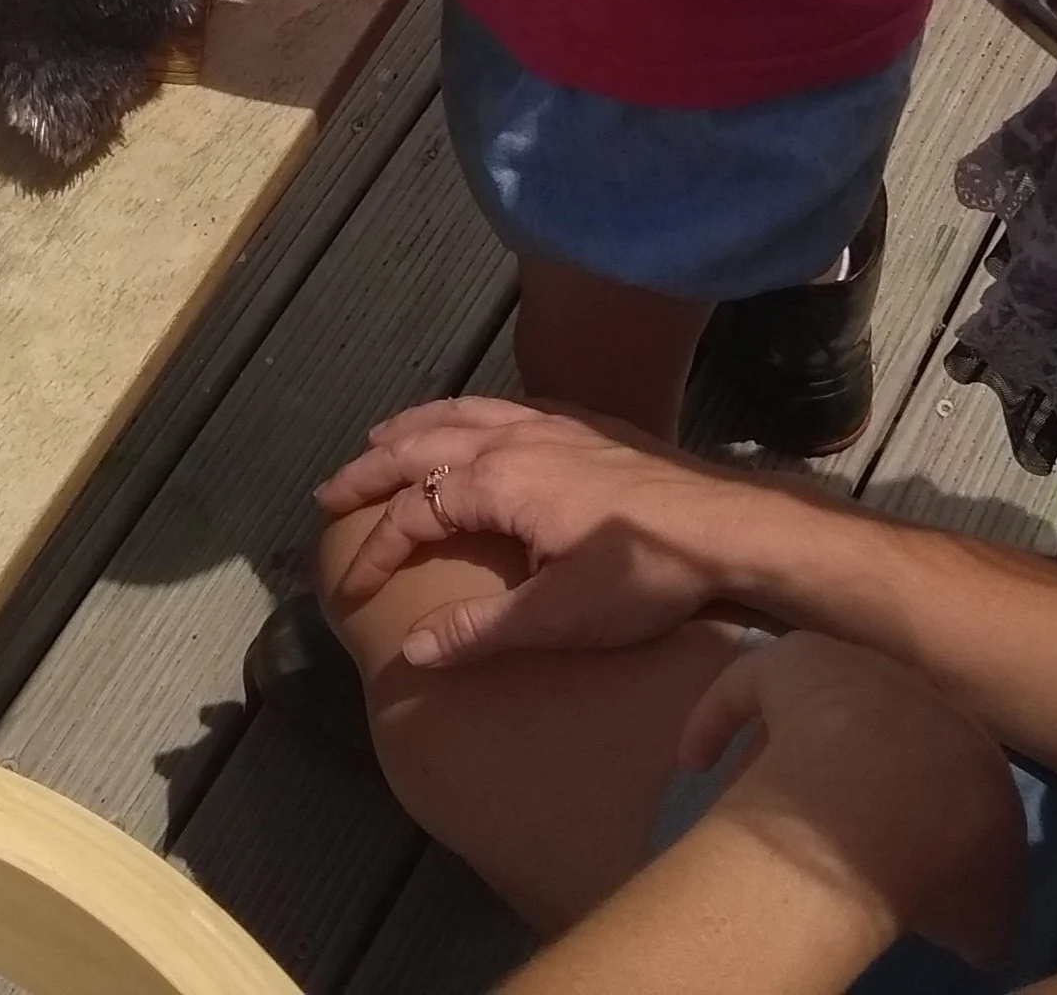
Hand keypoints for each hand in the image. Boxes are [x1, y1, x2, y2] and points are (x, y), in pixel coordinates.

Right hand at [317, 397, 724, 662]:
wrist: (726, 525)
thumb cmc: (643, 574)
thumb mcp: (560, 617)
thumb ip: (481, 631)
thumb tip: (412, 652)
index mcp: (497, 482)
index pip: (415, 511)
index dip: (377, 548)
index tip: (350, 585)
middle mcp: (512, 439)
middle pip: (420, 445)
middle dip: (369, 468)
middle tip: (330, 491)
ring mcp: (549, 424)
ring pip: (458, 413)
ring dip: (410, 427)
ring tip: (378, 438)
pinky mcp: (582, 424)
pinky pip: (499, 404)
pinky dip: (462, 411)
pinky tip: (468, 422)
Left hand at [691, 634, 1025, 967]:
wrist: (892, 803)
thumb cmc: (943, 865)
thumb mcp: (987, 918)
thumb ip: (977, 915)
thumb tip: (964, 927)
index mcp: (972, 752)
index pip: (944, 772)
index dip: (912, 809)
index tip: (888, 847)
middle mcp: (920, 696)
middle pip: (884, 728)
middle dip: (862, 766)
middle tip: (830, 816)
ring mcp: (858, 670)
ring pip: (818, 700)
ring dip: (793, 738)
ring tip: (764, 788)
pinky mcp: (798, 660)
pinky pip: (749, 681)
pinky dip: (717, 718)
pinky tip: (694, 760)